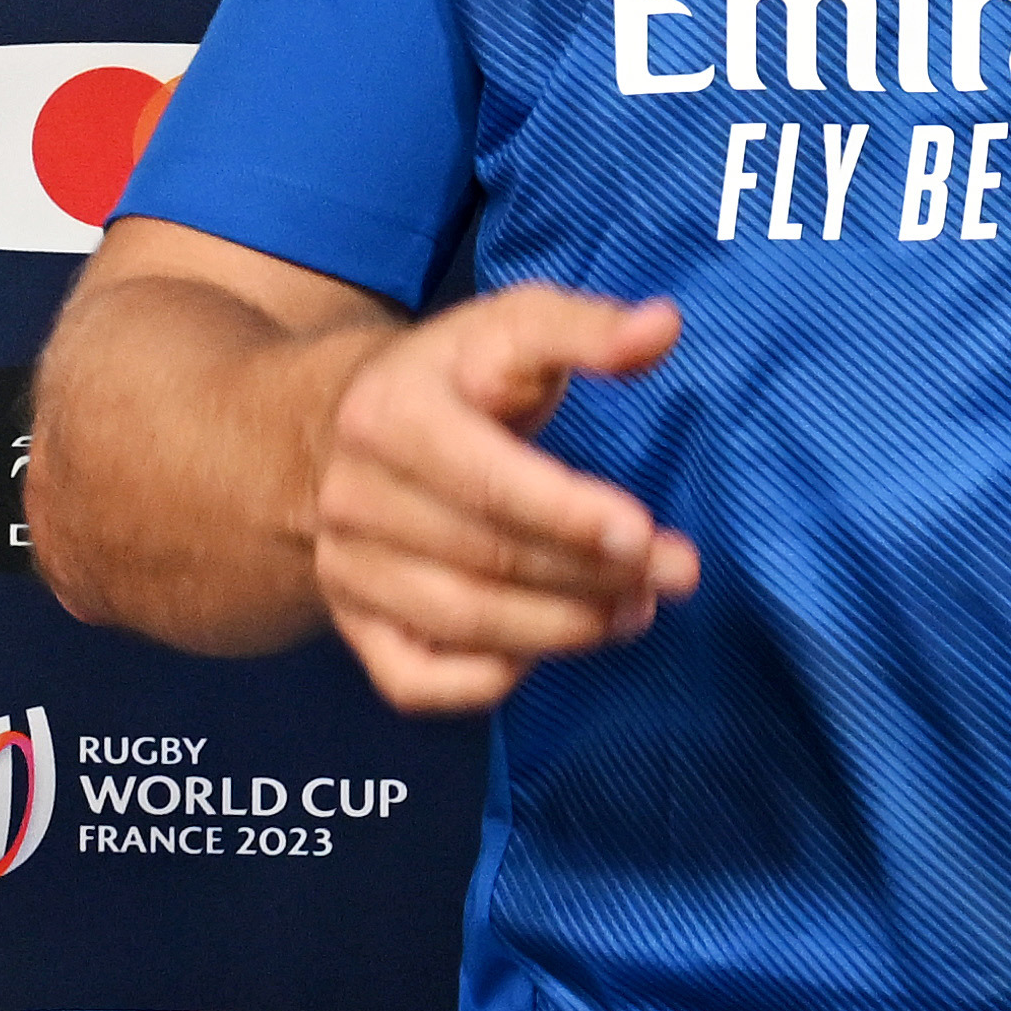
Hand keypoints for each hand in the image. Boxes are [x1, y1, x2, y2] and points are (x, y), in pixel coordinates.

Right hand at [307, 287, 704, 714]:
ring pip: (462, 621)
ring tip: (634, 611)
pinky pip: (414, 682)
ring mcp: (345, 567)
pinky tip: (545, 652)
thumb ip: (585, 330)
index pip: (487, 480)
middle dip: (593, 575)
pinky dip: (486, 681)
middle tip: (674, 573)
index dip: (569, 513)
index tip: (643, 534)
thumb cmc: (454, 378)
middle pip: (488, 557)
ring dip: (562, 629)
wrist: (335, 429)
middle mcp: (354, 496)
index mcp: (391, 415)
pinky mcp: (350, 623)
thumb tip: (663, 328)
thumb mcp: (511, 328)